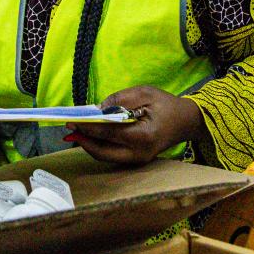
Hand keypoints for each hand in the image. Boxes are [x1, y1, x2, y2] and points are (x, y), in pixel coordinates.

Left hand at [64, 86, 205, 165]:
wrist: (184, 122)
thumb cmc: (165, 105)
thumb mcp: (145, 93)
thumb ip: (121, 100)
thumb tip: (98, 109)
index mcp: (143, 136)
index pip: (109, 133)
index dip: (89, 127)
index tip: (73, 120)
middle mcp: (139, 153)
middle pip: (103, 152)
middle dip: (83, 140)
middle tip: (69, 128)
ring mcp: (138, 160)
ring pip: (105, 156)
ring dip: (89, 145)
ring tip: (75, 132)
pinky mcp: (135, 161)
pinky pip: (112, 155)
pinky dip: (98, 146)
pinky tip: (89, 136)